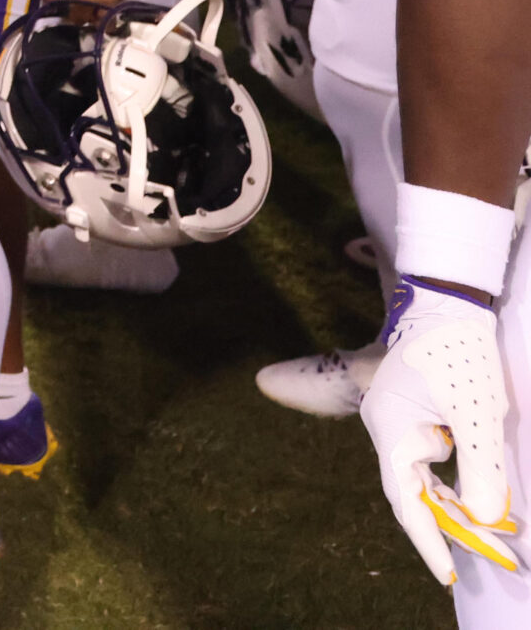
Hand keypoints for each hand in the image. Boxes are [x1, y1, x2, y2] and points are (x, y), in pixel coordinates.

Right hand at [363, 281, 520, 584]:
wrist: (448, 307)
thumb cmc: (459, 355)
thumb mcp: (478, 414)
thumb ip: (481, 468)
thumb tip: (486, 517)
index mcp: (391, 433)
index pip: (407, 501)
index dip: (429, 541)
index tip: (449, 575)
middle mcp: (388, 433)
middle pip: (416, 494)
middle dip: (453, 528)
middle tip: (494, 554)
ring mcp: (399, 425)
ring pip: (425, 481)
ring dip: (457, 507)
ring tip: (494, 532)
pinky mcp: (415, 418)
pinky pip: (431, 464)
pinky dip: (456, 484)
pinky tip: (479, 494)